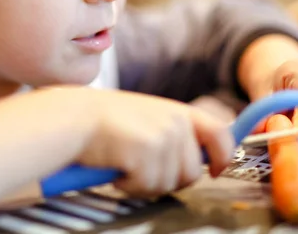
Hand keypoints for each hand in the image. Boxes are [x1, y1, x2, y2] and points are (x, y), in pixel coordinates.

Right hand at [77, 90, 234, 196]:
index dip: (222, 157)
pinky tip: (116, 166)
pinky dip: (129, 184)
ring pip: (168, 184)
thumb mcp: (146, 116)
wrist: (74, 117)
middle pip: (191, 172)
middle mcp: (176, 123)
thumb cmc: (103, 119)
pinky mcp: (148, 153)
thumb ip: (173, 132)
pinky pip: (147, 186)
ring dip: (144, 182)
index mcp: (177, 111)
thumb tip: (195, 161)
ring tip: (124, 163)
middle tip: (141, 169)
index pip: (220, 134)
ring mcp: (163, 138)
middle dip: (168, 179)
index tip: (215, 170)